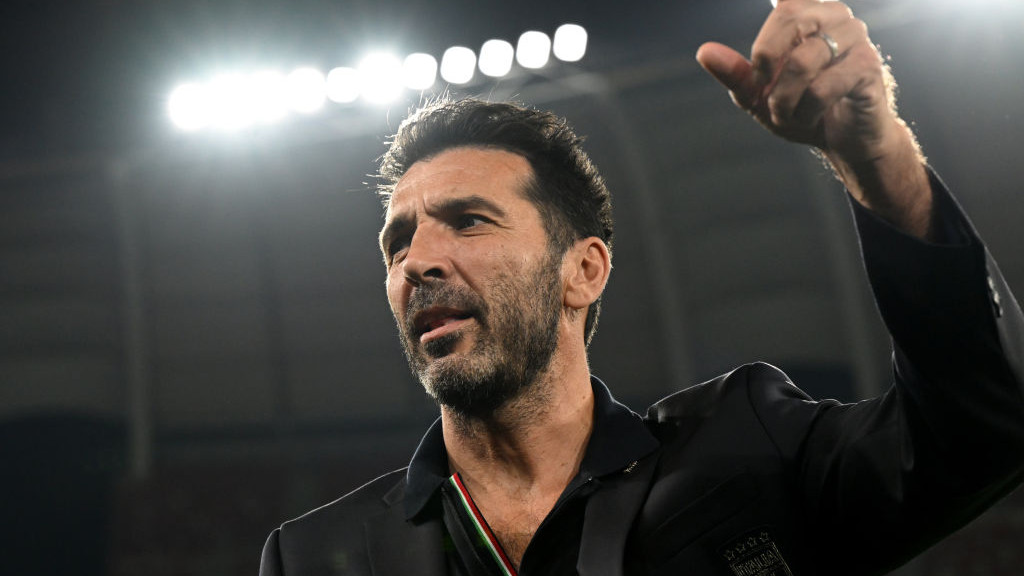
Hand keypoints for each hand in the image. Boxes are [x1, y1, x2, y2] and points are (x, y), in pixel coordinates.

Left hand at [696, 0, 933, 238]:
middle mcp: (835, 15)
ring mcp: (856, 38)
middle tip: (764, 97)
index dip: (764, 47)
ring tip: (788, 114)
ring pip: (802, 62)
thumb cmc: (802, 107)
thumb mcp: (760, 94)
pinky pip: (822, 88)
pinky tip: (810, 118)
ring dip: (784, 100)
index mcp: (808, 11)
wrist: (842, 139)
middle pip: (788, 21)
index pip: (781, 7)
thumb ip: (734, 73)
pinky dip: (806, 112)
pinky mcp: (867, 67)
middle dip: (766, 68)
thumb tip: (704, 52)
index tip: (761, 76)